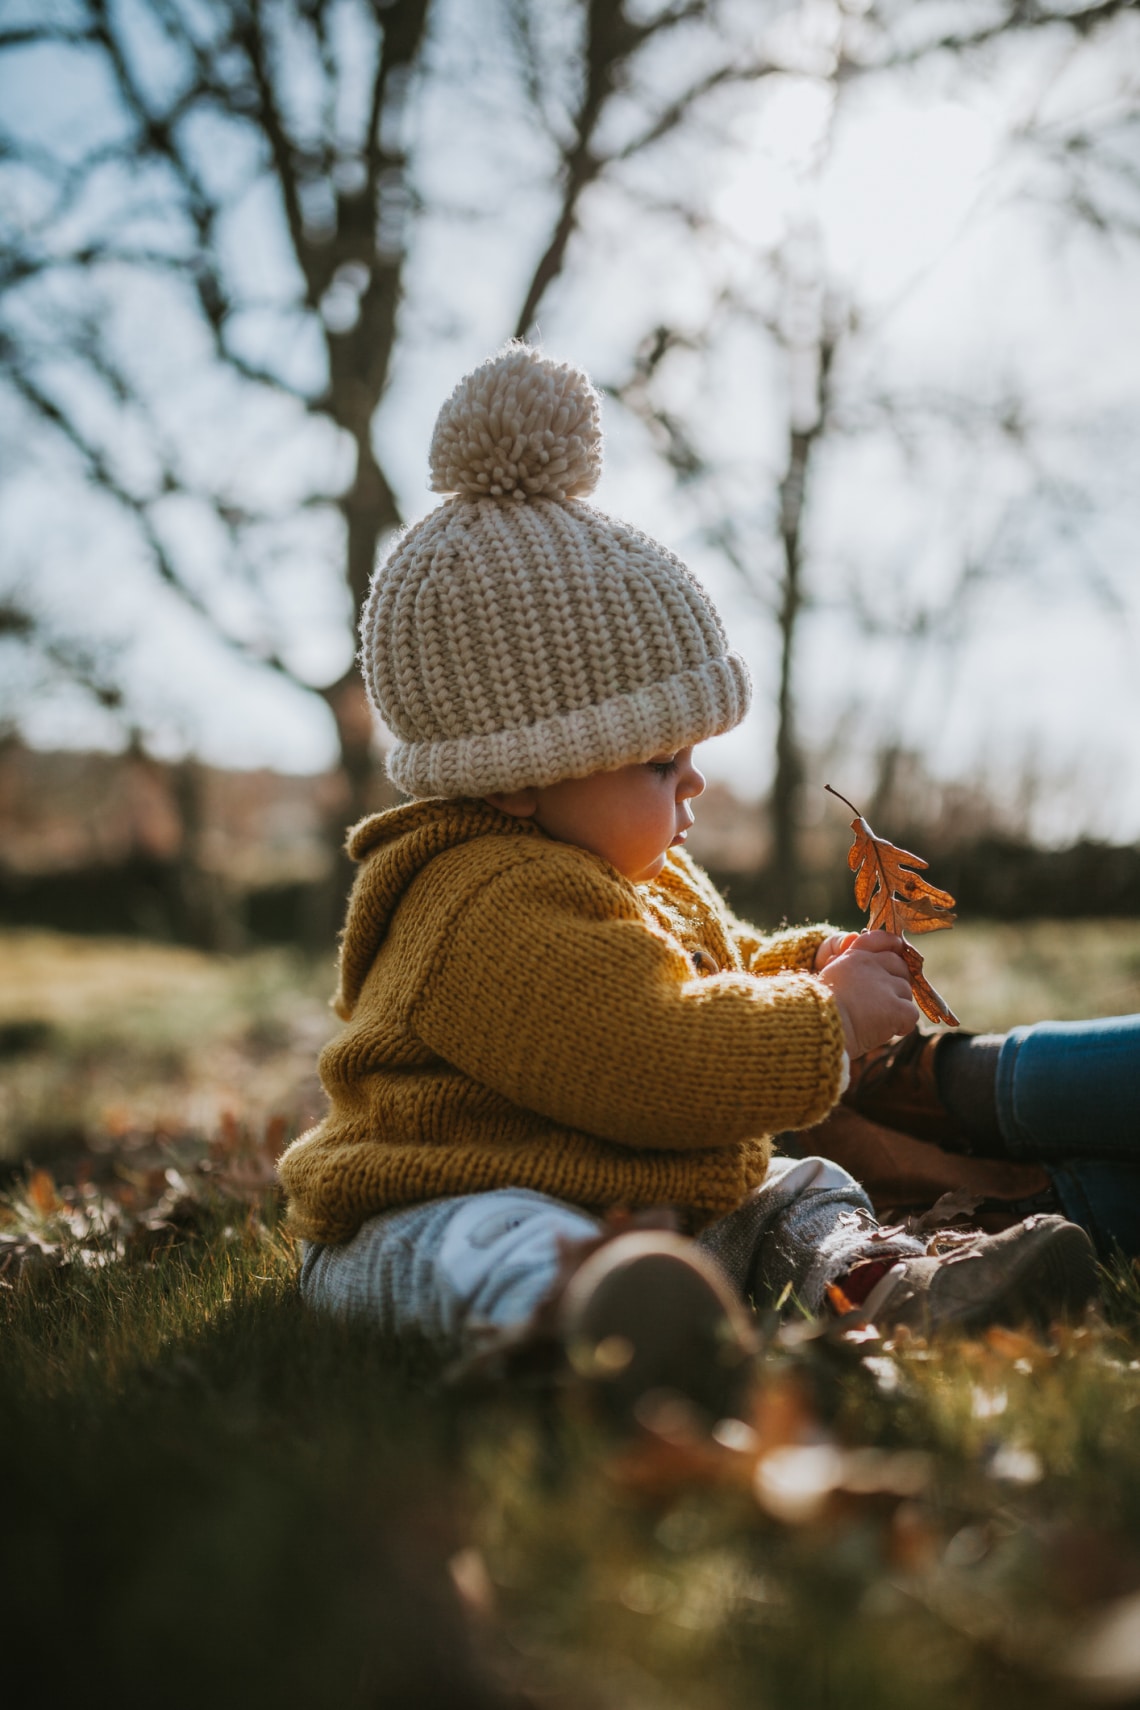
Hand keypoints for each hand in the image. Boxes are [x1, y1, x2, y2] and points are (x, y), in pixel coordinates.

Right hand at [815, 931, 917, 1057]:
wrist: (819, 1028)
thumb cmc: (819, 1009)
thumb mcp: (828, 976)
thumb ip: (843, 959)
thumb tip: (854, 938)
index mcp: (853, 957)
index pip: (881, 939)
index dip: (892, 945)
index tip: (897, 950)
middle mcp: (871, 965)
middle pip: (900, 967)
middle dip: (897, 983)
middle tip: (883, 1001)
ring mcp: (885, 985)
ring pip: (906, 992)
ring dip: (897, 1006)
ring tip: (877, 1019)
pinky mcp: (896, 1007)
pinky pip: (911, 1014)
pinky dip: (902, 1025)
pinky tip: (886, 1030)